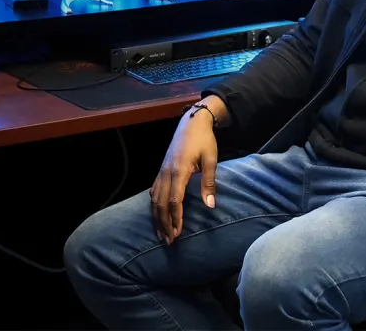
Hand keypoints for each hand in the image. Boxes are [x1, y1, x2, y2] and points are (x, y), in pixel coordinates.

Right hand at [150, 101, 219, 244]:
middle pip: (161, 203)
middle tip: (168, 241)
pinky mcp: (161, 169)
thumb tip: (210, 205)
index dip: (175, 218)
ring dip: (157, 217)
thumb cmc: (204, 140)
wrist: (191, 123)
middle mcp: (166, 172)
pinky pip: (154, 191)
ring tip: (161, 233)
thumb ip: (209, 183)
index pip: (174, 200)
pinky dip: (154, 205)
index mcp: (179, 170)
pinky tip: (156, 215)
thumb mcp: (211, 159)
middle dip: (164, 223)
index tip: (177, 233)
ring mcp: (161, 171)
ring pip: (154, 199)